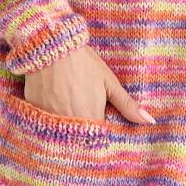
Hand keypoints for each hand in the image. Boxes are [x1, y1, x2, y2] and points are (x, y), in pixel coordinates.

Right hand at [23, 45, 156, 125]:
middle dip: (83, 132)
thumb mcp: (109, 82)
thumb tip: (150, 121)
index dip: (99, 132)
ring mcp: (50, 119)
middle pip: (79, 138)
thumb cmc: (83, 63)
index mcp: (91, 117)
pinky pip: (45, 125)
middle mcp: (70, 123)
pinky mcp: (35, 113)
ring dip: (66, 127)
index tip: (98, 122)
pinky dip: (49, 120)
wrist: (51, 47)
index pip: (98, 138)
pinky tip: (52, 105)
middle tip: (81, 112)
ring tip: (68, 108)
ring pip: (61, 133)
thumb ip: (127, 105)